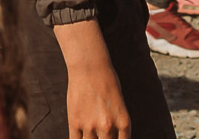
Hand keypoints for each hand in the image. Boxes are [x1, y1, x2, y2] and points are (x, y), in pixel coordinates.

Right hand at [55, 22, 130, 138]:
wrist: (89, 66)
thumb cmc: (107, 82)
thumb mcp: (119, 105)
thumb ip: (117, 125)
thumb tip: (110, 137)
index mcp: (124, 122)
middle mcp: (108, 126)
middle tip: (101, 136)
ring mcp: (90, 125)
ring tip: (92, 135)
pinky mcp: (75, 122)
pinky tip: (80, 138)